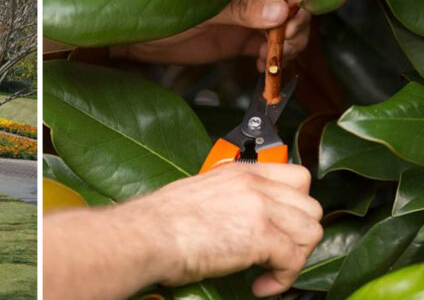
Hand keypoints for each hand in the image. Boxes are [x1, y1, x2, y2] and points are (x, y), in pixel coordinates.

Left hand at [110, 0, 310, 71]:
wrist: (136, 38)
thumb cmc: (160, 11)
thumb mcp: (202, 9)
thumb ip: (240, 10)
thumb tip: (280, 10)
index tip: (291, 21)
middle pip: (290, 5)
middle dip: (295, 26)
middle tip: (284, 45)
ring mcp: (245, 17)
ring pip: (283, 28)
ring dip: (287, 45)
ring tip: (273, 59)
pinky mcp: (238, 40)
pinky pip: (267, 47)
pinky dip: (273, 58)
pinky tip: (263, 67)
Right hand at [123, 163, 322, 296]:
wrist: (147, 234)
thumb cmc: (159, 221)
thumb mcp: (200, 194)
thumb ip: (228, 199)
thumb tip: (240, 221)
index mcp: (239, 172)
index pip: (297, 177)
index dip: (296, 206)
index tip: (284, 227)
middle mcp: (254, 185)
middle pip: (310, 206)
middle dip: (299, 235)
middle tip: (279, 253)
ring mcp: (260, 208)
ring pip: (311, 231)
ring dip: (295, 257)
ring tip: (270, 271)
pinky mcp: (262, 236)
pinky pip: (294, 260)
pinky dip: (282, 280)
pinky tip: (260, 286)